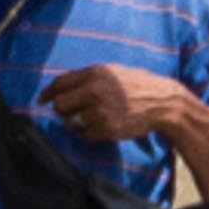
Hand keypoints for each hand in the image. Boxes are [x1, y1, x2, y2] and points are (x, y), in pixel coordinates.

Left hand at [42, 63, 193, 145]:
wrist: (166, 103)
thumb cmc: (140, 87)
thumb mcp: (114, 73)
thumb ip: (88, 78)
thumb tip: (60, 87)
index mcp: (95, 73)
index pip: (60, 83)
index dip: (48, 93)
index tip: (42, 100)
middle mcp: (95, 90)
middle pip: (60, 105)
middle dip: (63, 111)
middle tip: (73, 113)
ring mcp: (100, 110)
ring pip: (72, 122)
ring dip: (80, 124)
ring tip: (99, 118)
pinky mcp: (107, 127)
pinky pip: (86, 135)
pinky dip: (93, 134)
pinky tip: (109, 126)